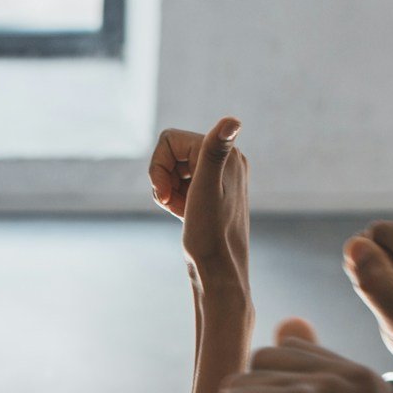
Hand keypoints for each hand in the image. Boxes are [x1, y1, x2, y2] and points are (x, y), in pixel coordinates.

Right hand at [149, 117, 248, 290]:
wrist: (218, 273)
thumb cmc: (210, 235)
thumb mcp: (206, 190)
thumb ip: (215, 151)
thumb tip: (233, 119)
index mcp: (227, 154)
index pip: (170, 140)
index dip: (158, 166)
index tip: (164, 194)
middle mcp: (227, 161)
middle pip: (173, 154)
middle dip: (164, 179)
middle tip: (170, 204)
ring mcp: (221, 178)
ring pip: (176, 170)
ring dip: (168, 190)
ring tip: (179, 212)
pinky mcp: (213, 194)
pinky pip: (183, 185)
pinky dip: (175, 198)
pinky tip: (183, 216)